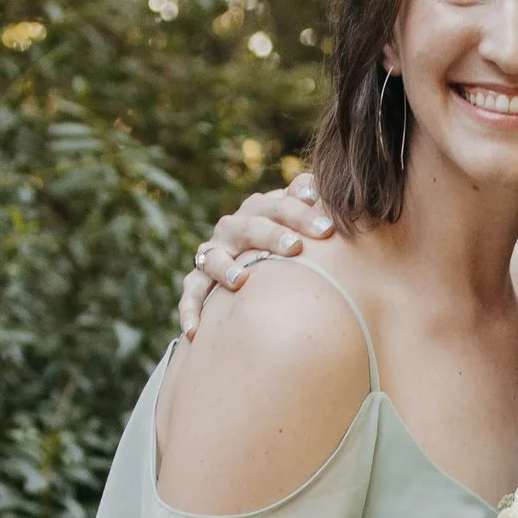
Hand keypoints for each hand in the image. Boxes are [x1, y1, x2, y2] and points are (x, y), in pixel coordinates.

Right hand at [178, 170, 332, 335]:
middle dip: (271, 235)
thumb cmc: (285, 237)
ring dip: (224, 267)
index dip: (302, 214)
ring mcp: (212, 254)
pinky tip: (194, 331)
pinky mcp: (198, 281)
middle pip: (248, 226)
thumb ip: (305, 200)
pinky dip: (189, 309)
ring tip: (239, 280)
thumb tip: (314, 186)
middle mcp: (232, 229)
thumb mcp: (296, 217)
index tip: (327, 229)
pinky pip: (190, 293)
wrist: (249, 258)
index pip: (279, 206)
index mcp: (258, 211)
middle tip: (295, 247)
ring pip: (213, 257)